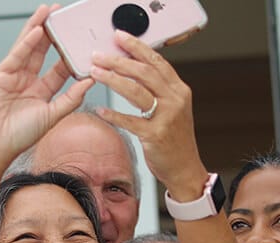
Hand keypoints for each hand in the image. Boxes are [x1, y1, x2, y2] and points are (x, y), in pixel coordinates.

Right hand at [0, 4, 93, 162]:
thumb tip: (90, 82)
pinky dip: (27, 42)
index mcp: (42, 94)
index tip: (81, 42)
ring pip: (29, 48)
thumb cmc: (19, 136)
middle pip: (44, 53)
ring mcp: (14, 76)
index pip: (59, 70)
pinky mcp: (1, 74)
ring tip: (48, 12)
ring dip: (38, 28)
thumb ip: (71, 98)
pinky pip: (17, 54)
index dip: (69, 55)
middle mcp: (28, 82)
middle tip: (63, 17)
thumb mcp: (52, 116)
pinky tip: (37, 30)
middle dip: (53, 34)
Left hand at [89, 31, 206, 197]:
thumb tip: (133, 70)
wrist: (185, 168)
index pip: (156, 61)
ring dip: (113, 80)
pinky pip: (130, 121)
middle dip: (118, 61)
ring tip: (95, 73)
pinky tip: (100, 110)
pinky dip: (113, 114)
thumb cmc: (175, 139)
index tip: (119, 37)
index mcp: (178, 90)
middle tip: (99, 56)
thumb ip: (159, 90)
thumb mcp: (173, 108)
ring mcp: (166, 117)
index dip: (137, 47)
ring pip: (136, 91)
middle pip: (144, 72)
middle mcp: (175, 100)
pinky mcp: (155, 135)